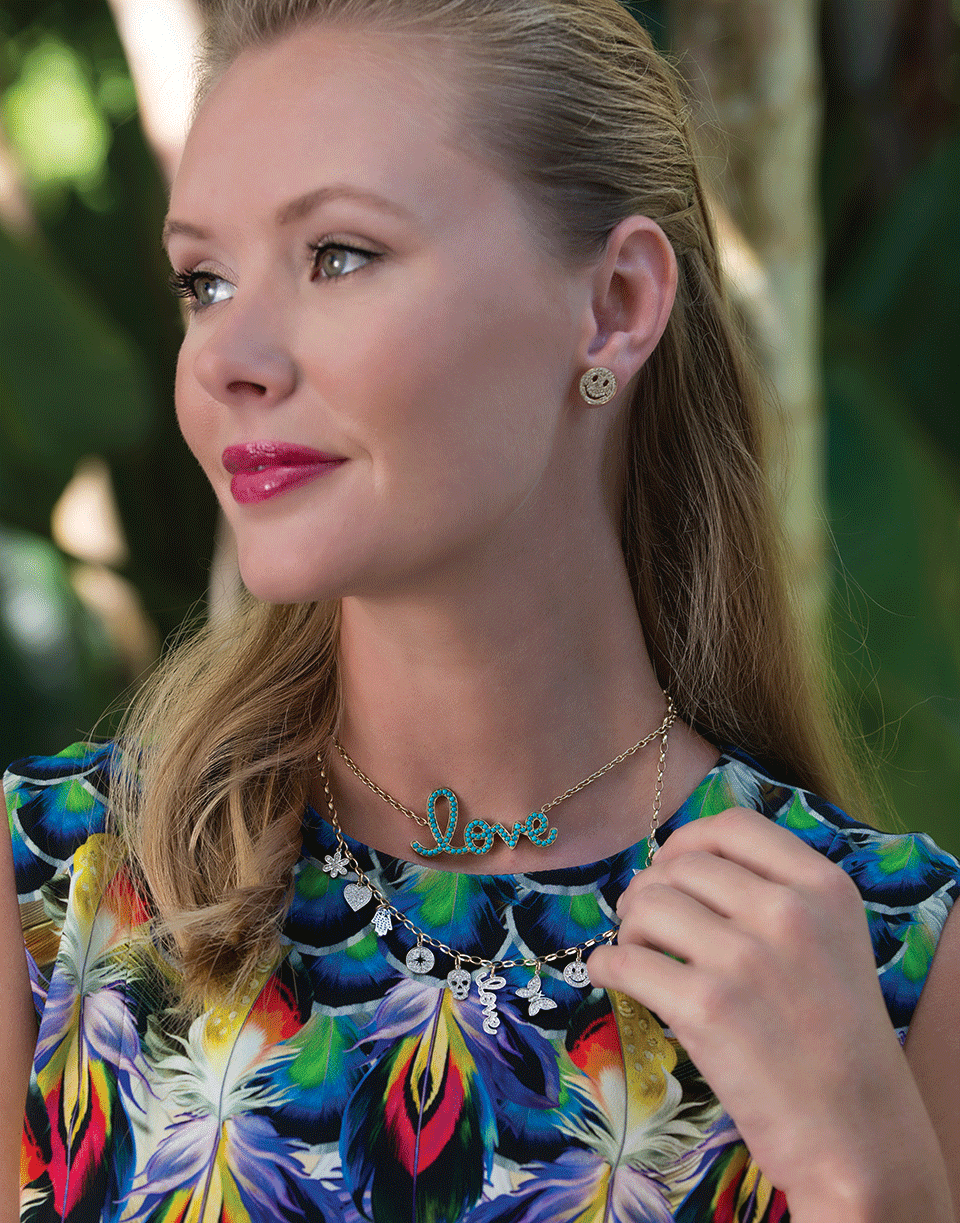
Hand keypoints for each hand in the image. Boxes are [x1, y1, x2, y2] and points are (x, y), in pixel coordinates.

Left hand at [587, 808, 950, 1220]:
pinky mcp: (705, 1007)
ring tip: (638, 951)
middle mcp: (786, 912)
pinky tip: (615, 977)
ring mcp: (744, 958)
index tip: (672, 866)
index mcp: (823, 887)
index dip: (687, 840)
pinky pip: (625, 960)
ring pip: (647, 905)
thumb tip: (679, 863)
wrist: (857, 1133)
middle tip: (645, 921)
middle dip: (650, 888)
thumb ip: (774, 893)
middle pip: (680, 865)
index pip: (733, 826)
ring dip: (628, 926)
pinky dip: (607, 965)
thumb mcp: (833, 939)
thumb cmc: (838, 1038)